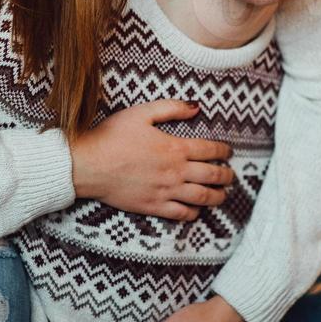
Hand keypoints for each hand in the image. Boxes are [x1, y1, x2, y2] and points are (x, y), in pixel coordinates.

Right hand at [70, 100, 233, 221]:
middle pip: (213, 176)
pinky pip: (181, 214)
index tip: (229, 151)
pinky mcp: (154, 207)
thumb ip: (172, 108)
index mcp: (175, 147)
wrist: (89, 165)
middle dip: (227, 176)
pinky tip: (196, 210)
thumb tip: (196, 107)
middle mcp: (176, 171)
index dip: (224, 151)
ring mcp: (166, 191)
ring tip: (223, 195)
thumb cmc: (112, 136)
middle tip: (231, 176)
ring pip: (202, 197)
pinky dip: (194, 213)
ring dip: (218, 196)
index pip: (211, 150)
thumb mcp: (142, 113)